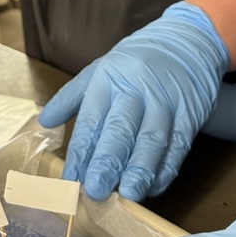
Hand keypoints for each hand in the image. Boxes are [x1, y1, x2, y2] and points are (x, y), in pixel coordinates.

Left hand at [38, 3, 228, 199]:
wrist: (186, 41)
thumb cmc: (135, 62)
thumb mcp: (100, 69)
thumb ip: (72, 97)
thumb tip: (45, 122)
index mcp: (109, 79)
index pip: (92, 119)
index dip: (81, 151)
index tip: (71, 179)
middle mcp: (137, 89)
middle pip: (121, 129)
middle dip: (108, 162)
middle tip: (95, 191)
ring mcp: (166, 102)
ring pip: (152, 140)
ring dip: (140, 170)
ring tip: (128, 195)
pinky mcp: (190, 113)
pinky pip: (178, 145)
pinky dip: (166, 169)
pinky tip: (154, 186)